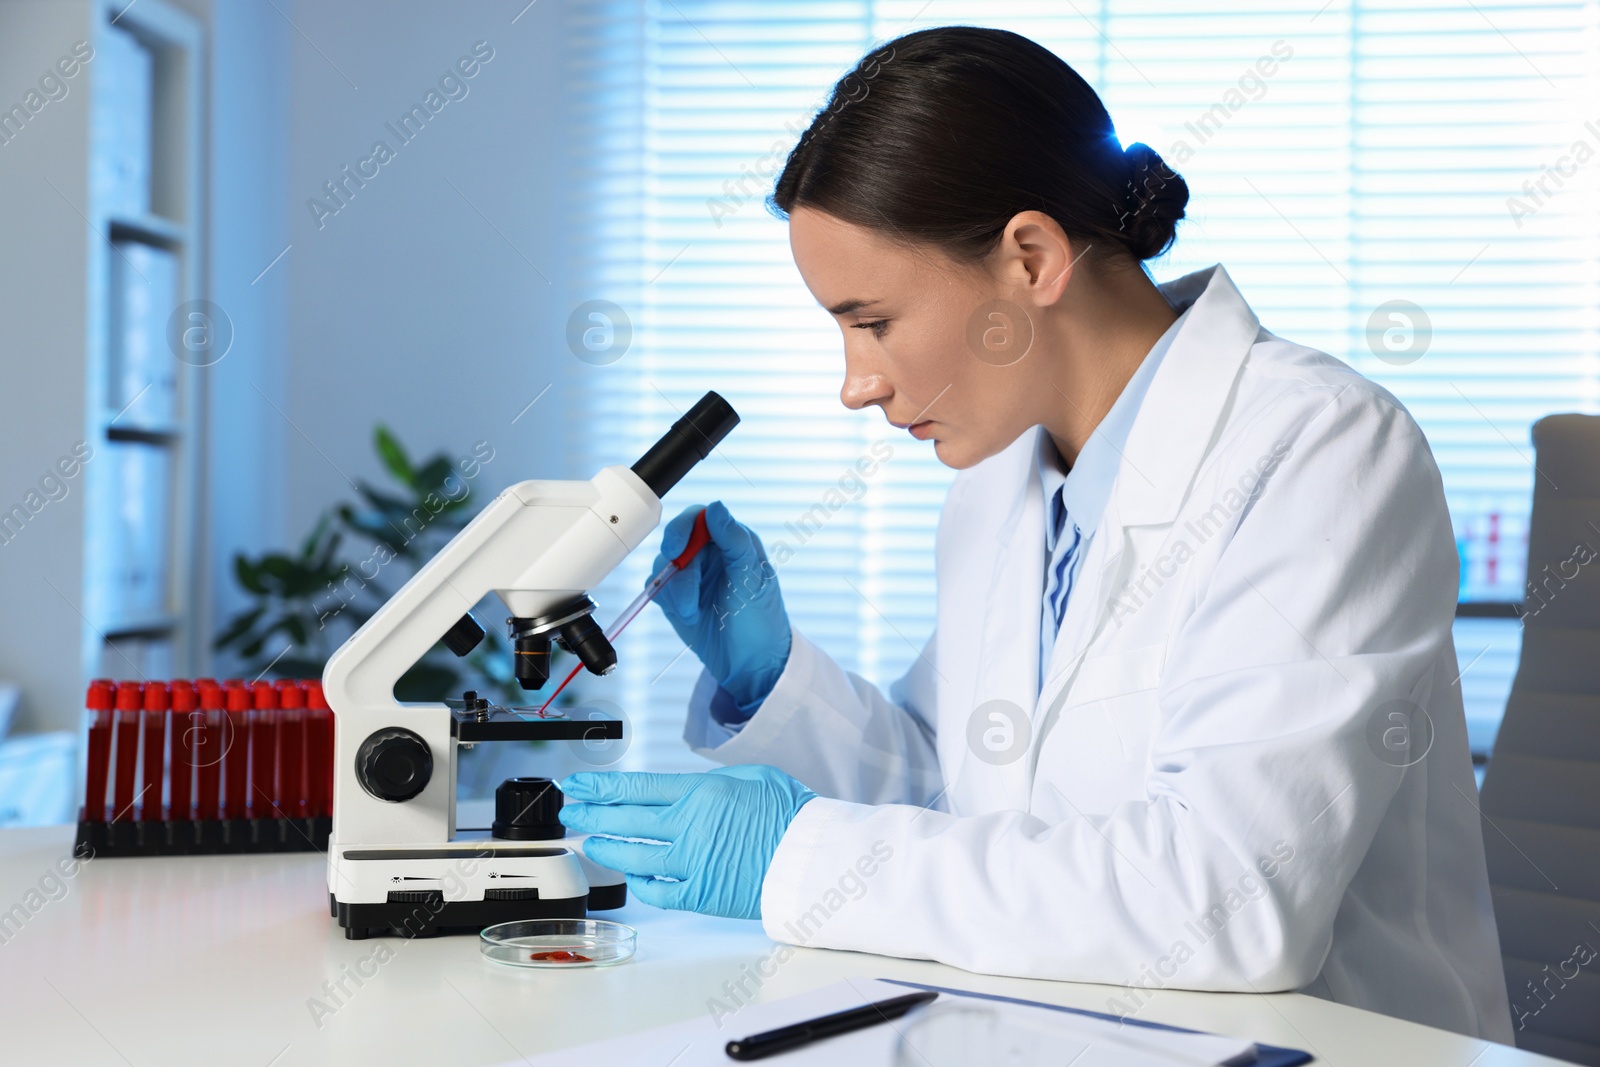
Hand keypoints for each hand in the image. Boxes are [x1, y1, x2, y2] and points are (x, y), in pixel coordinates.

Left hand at [558, 765, 816, 919]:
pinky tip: (630, 874)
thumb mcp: (751, 775)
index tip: (576, 786)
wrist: (812, 858)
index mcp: (700, 793)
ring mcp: (691, 864)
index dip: (600, 787)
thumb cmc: (790, 813)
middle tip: (571, 812)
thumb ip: (710, 782)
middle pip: (623, 820)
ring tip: (590, 843)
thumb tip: (683, 789)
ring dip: (604, 848)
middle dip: (591, 815)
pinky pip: (656, 891)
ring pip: (632, 856)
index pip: (635, 788)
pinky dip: (638, 882)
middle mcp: (689, 827)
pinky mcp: (700, 895)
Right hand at [654, 501, 790, 714]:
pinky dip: (668, 601)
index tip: (677, 549)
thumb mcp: (753, 580)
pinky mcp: (676, 597)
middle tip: (676, 577)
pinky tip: (688, 615)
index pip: (700, 518)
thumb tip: (716, 507)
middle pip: (676, 539)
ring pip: (663, 565)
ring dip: (675, 590)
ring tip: (693, 611)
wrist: (749, 665)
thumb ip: (735, 541)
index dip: (684, 528)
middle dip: (675, 563)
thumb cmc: (761, 621)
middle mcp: (710, 554)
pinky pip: (657, 586)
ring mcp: (692, 575)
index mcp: (733, 542)